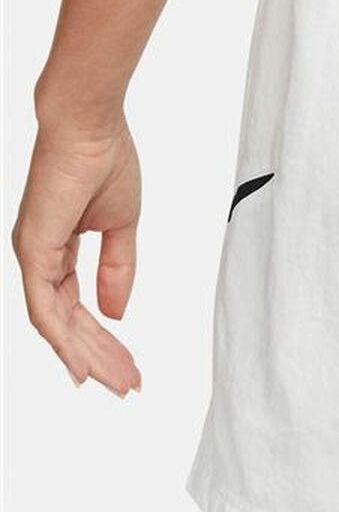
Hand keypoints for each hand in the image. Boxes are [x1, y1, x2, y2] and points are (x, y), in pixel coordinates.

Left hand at [12, 118, 142, 395]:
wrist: (90, 125)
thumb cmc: (106, 161)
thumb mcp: (122, 227)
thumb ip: (119, 270)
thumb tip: (116, 312)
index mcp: (57, 249)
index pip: (79, 308)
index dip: (107, 340)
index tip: (132, 366)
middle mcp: (39, 257)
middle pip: (69, 323)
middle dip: (101, 357)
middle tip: (129, 385)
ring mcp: (33, 256)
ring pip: (56, 324)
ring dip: (88, 357)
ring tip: (118, 383)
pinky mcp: (33, 251)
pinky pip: (46, 309)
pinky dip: (64, 341)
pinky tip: (82, 365)